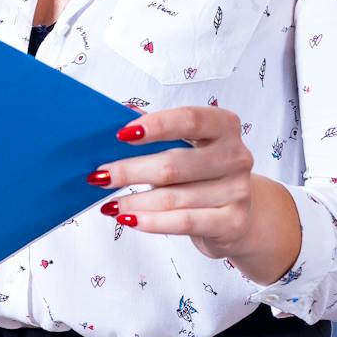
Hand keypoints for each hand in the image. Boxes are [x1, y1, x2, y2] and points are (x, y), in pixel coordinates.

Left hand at [88, 105, 258, 261]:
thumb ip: (156, 129)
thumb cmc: (200, 172)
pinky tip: (129, 219)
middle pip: (174, 164)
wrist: (237, 215)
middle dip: (130, 171)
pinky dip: (151, 222)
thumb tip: (118, 114)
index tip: (121, 134)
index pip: (189, 119)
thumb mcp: (184, 145)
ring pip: (174, 197)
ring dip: (134, 201)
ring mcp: (237, 190)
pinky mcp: (233, 222)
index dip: (155, 125)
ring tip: (109, 204)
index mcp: (223, 126)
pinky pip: (184, 222)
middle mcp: (236, 156)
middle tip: (99, 176)